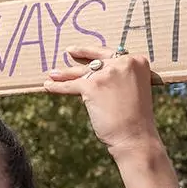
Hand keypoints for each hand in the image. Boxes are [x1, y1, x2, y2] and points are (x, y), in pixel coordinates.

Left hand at [46, 47, 184, 187]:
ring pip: (82, 72)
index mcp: (137, 61)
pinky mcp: (92, 85)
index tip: (89, 52)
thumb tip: (97, 74)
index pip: (112, 54)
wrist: (135, 136)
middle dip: (81, 53)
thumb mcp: (134, 89)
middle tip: (70, 51)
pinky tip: (49, 86)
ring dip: (65, 74)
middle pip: (96, 59)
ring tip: (53, 74)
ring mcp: (107, 73)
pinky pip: (71, 85)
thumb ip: (120, 77)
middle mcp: (123, 62)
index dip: (98, 55)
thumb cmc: (136, 119)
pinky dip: (58, 87)